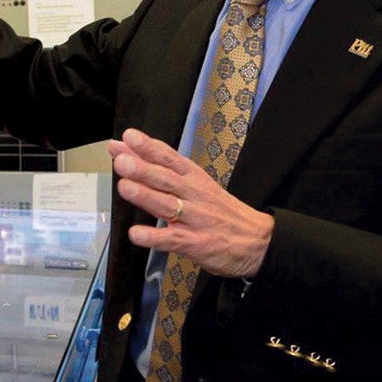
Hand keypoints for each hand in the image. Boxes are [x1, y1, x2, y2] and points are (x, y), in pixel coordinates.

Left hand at [110, 127, 273, 277]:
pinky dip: (153, 237)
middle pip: (167, 179)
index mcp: (195, 179)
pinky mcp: (196, 243)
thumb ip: (165, 174)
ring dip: (146, 196)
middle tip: (122, 160)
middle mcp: (195, 196)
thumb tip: (132, 155)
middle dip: (143, 169)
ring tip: (125, 187)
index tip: (129, 137)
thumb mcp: (200, 186)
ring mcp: (196, 219)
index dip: (149, 148)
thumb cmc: (223, 212)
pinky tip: (136, 234)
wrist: (259, 241)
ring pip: (168, 205)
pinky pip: (172, 240)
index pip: (170, 159)